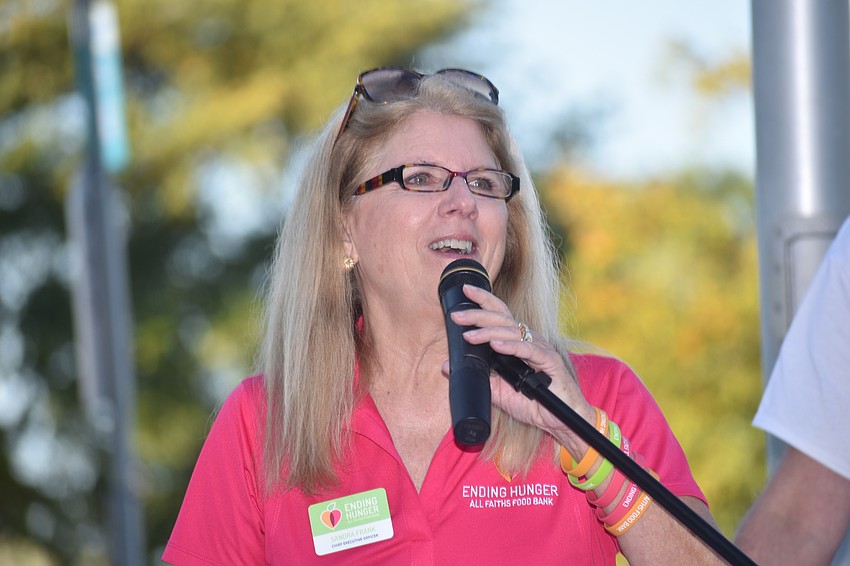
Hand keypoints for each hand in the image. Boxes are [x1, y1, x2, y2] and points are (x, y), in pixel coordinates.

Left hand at [441, 284, 595, 452]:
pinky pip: (528, 350)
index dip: (483, 300)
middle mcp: (528, 340)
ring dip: (488, 333)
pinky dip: (511, 346)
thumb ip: (475, 377)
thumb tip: (445, 365)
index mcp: (517, 341)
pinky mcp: (549, 361)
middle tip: (457, 316)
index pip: (499, 315)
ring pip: (512, 332)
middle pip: (501, 319)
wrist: (561, 421)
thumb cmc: (533, 403)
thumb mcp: (497, 391)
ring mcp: (540, 348)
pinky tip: (496, 346)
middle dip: (478, 315)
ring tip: (469, 336)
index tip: (465, 290)